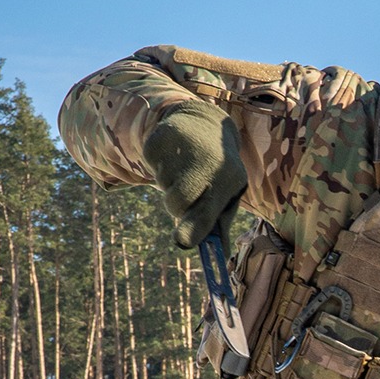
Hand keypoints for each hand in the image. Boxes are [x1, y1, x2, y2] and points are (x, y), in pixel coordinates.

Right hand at [142, 100, 247, 249]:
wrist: (202, 123)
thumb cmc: (219, 170)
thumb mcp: (227, 192)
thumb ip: (220, 223)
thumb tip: (220, 255)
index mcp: (227, 176)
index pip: (207, 209)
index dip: (194, 228)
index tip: (182, 242)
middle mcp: (204, 160)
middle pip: (177, 203)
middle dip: (178, 208)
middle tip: (188, 195)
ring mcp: (178, 148)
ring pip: (163, 188)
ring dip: (171, 187)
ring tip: (185, 170)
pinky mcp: (156, 141)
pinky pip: (151, 170)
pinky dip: (160, 170)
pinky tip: (174, 158)